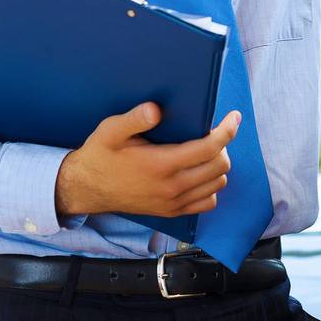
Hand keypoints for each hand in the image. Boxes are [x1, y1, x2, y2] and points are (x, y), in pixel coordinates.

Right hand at [55, 103, 239, 218]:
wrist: (86, 189)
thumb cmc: (100, 156)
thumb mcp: (111, 131)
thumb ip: (134, 118)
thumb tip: (156, 109)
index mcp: (161, 164)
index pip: (210, 148)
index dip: (227, 130)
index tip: (234, 117)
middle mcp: (172, 187)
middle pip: (220, 166)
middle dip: (223, 145)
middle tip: (211, 132)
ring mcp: (173, 203)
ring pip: (217, 184)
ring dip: (218, 166)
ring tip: (205, 151)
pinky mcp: (172, 212)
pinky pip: (207, 202)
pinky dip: (210, 187)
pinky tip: (198, 173)